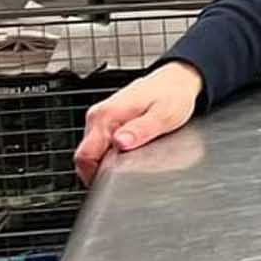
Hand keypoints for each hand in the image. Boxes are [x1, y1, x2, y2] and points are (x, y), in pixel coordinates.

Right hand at [74, 62, 203, 183]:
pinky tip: (131, 151)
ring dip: (108, 162)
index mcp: (106, 115)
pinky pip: (102, 145)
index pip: (85, 156)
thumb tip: (120, 144)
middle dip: (103, 170)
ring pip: (94, 152)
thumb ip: (141, 130)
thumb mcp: (164, 116)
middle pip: (87, 157)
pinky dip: (112, 154)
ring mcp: (101, 119)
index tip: (114, 180)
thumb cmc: (172, 95)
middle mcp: (98, 116)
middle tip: (130, 170)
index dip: (95, 175)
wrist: (176, 80)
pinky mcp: (107, 121)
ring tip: (133, 159)